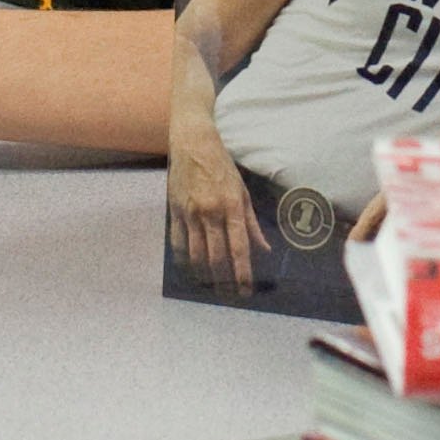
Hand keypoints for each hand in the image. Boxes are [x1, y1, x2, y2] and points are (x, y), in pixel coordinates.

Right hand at [167, 113, 264, 294]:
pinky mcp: (175, 212)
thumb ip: (252, 223)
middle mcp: (210, 213)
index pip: (239, 248)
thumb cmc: (222, 167)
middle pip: (216, 257)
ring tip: (211, 287)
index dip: (242, 273)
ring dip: (204, 275)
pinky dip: (184, 260)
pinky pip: (178, 243)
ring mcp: (190, 214)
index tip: (246, 291)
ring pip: (195, 254)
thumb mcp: (242, 192)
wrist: (193, 144)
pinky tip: (190, 270)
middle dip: (223, 280)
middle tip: (229, 295)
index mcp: (231, 207)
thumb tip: (264, 248)